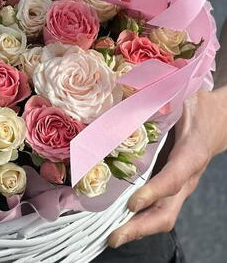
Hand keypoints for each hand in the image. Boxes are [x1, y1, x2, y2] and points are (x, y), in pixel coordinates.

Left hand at [108, 89, 226, 247]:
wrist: (219, 119)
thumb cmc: (197, 106)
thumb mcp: (180, 96)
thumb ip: (156, 96)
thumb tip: (125, 89)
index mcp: (190, 154)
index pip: (173, 178)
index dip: (153, 192)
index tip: (132, 203)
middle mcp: (187, 176)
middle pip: (167, 210)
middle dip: (140, 227)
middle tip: (113, 237)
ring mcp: (181, 185)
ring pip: (163, 215)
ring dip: (137, 229)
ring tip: (111, 237)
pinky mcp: (174, 186)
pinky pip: (159, 208)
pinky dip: (140, 220)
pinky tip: (119, 222)